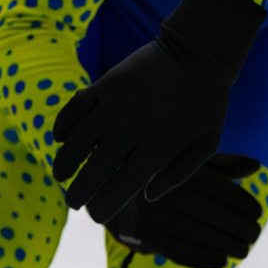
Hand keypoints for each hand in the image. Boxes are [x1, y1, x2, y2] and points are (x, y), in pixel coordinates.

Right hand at [50, 0, 266, 217]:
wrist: (197, 51)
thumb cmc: (207, 103)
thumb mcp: (207, 142)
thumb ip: (179, 173)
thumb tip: (146, 197)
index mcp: (159, 147)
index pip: (121, 186)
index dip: (103, 206)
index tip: (96, 215)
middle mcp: (132, 127)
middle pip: (94, 169)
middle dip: (79, 192)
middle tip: (73, 204)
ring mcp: (115, 104)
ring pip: (77, 141)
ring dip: (64, 162)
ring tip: (61, 176)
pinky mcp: (104, 83)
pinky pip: (74, 108)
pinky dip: (64, 125)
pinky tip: (62, 138)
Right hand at [107, 155, 264, 267]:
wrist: (122, 195)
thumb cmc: (171, 178)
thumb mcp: (193, 165)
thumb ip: (225, 164)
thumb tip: (255, 166)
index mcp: (174, 167)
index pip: (213, 185)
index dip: (239, 200)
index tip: (258, 212)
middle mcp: (158, 189)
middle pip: (204, 211)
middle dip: (236, 225)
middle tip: (255, 234)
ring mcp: (148, 214)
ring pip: (193, 232)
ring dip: (225, 244)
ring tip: (244, 250)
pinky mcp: (142, 236)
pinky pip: (176, 251)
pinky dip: (203, 259)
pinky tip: (222, 261)